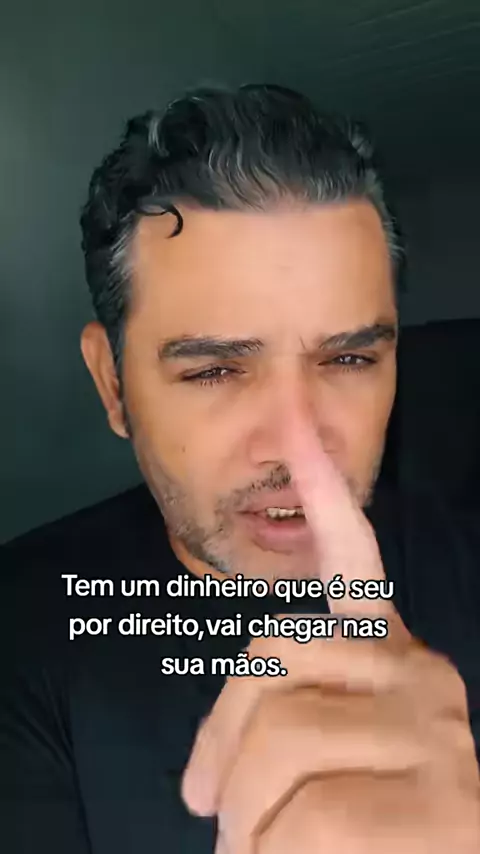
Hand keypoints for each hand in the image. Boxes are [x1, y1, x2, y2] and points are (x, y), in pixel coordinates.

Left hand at [182, 418, 479, 852]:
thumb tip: (204, 790)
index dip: (326, 499)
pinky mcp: (449, 800)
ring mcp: (436, 730)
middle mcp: (418, 674)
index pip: (355, 563)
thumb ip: (277, 735)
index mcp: (383, 658)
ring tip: (258, 853)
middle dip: (225, 750)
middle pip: (274, 661)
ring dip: (245, 826)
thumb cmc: (363, 831)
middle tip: (220, 818)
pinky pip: (316, 820)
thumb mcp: (313, 769)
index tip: (301, 432)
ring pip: (283, 744)